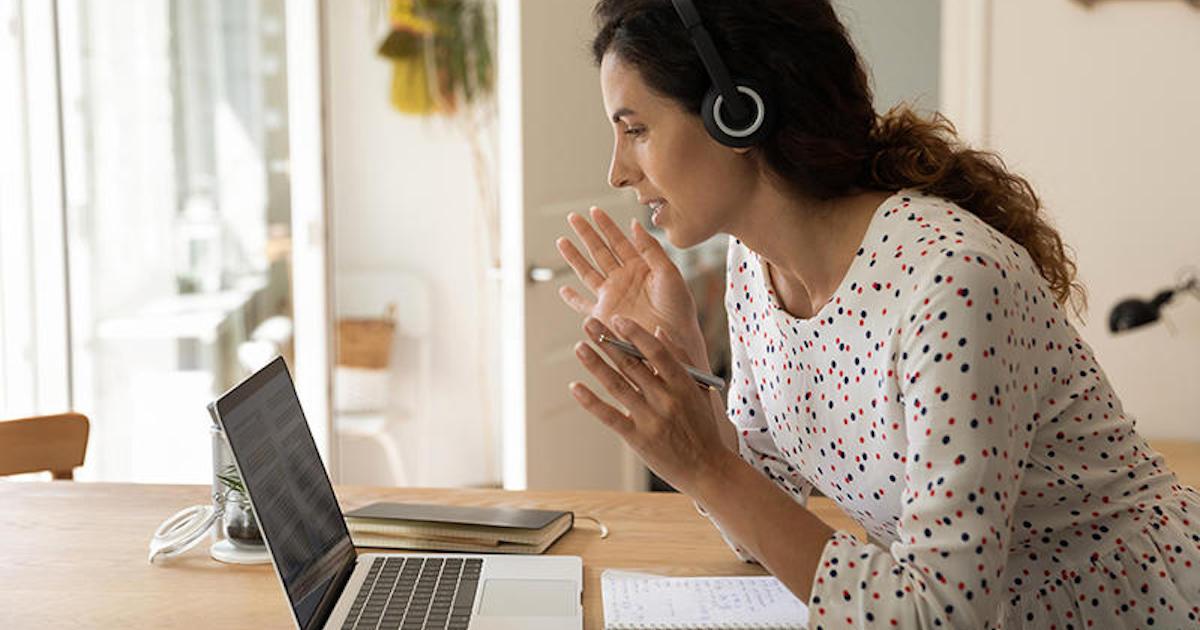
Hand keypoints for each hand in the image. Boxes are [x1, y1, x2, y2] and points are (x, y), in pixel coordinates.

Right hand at [556, 207, 706, 365]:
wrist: (674, 340)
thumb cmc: (679, 309)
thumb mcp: (669, 273)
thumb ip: (651, 249)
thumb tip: (635, 224)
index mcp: (640, 268)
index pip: (620, 241)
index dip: (607, 225)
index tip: (594, 210)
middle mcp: (624, 280)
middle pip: (600, 251)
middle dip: (586, 234)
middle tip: (573, 217)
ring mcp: (612, 297)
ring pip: (587, 272)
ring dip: (574, 257)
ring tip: (562, 241)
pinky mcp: (604, 316)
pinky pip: (583, 305)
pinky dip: (572, 300)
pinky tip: (562, 290)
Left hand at [569, 315, 732, 495]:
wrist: (707, 469)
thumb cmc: (703, 427)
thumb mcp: (699, 389)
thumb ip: (680, 359)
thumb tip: (659, 331)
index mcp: (684, 384)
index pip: (656, 351)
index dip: (635, 333)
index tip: (617, 319)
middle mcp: (666, 399)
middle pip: (632, 364)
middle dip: (608, 341)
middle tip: (589, 323)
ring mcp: (651, 419)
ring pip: (617, 385)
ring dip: (596, 364)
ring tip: (580, 347)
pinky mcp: (637, 438)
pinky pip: (610, 416)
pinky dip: (591, 401)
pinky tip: (575, 387)